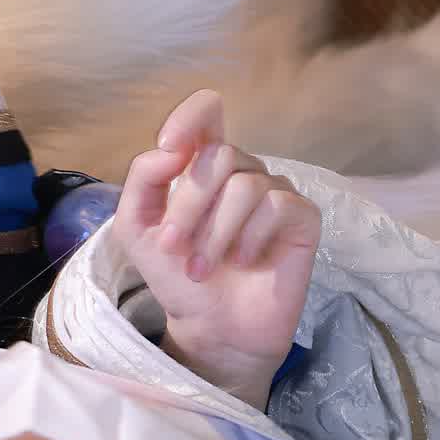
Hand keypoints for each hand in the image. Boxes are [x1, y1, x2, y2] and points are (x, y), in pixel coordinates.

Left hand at [114, 90, 321, 407]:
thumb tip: (173, 149)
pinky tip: (246, 261)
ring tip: (203, 268)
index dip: (191, 117)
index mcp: (203, 165)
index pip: (208, 111)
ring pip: (245, 185)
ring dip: (215, 234)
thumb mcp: (138, 229)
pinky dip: (251, 238)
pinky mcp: (301, 217)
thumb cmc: (177, 278)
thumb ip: (143, 181)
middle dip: (189, 206)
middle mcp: (242, 170)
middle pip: (219, 155)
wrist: (212, 328)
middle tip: (176, 249)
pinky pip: (276, 206)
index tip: (172, 148)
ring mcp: (275, 191)